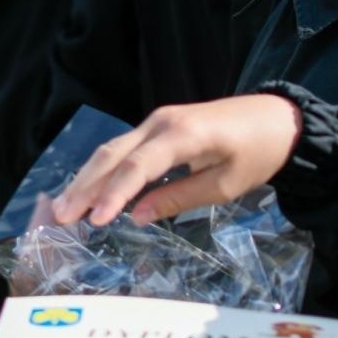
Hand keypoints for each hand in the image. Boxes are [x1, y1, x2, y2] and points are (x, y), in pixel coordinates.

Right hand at [50, 95, 302, 226]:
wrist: (277, 117)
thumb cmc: (259, 153)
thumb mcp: (227, 184)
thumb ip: (180, 198)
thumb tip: (136, 216)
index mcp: (183, 134)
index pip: (137, 166)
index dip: (113, 193)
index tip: (94, 220)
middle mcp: (161, 121)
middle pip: (113, 153)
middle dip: (85, 185)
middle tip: (60, 216)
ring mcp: (157, 119)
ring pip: (112, 148)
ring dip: (87, 177)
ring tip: (64, 206)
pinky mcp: (158, 124)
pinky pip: (123, 146)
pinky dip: (102, 168)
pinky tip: (88, 188)